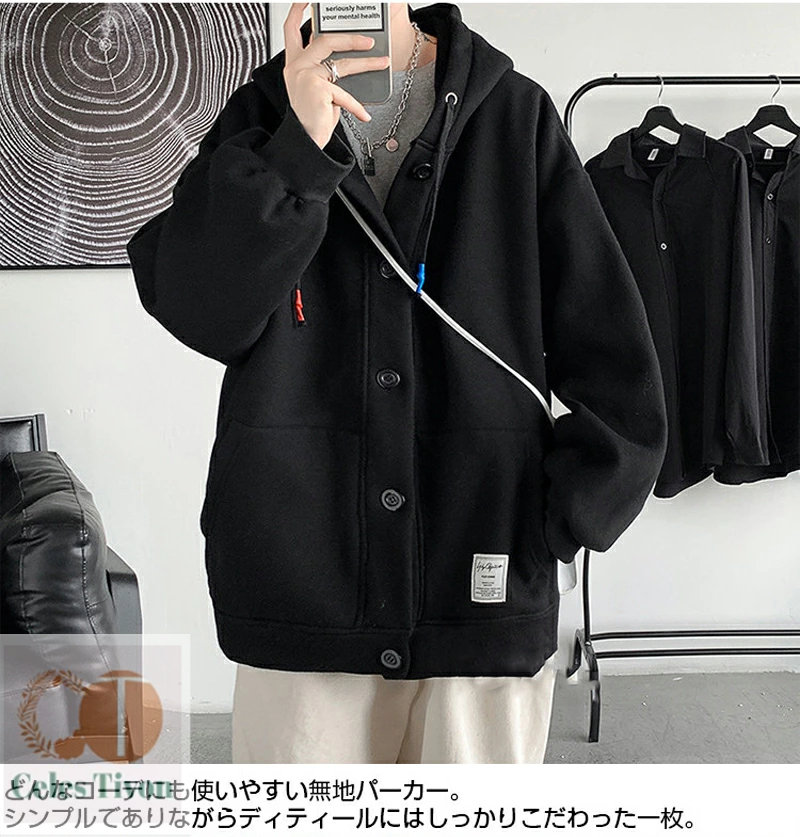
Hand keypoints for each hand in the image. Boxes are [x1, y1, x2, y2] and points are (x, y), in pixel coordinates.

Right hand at [283, 2, 390, 149]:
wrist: (304, 141)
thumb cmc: (311, 117)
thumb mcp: (317, 89)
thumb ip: (325, 70)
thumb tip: (348, 58)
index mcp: (294, 63)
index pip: (292, 29)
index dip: (298, 10)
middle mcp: (297, 66)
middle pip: (326, 40)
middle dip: (351, 38)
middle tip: (369, 41)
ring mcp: (306, 75)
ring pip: (342, 64)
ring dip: (366, 63)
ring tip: (382, 63)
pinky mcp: (318, 88)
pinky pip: (345, 93)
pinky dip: (356, 106)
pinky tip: (365, 115)